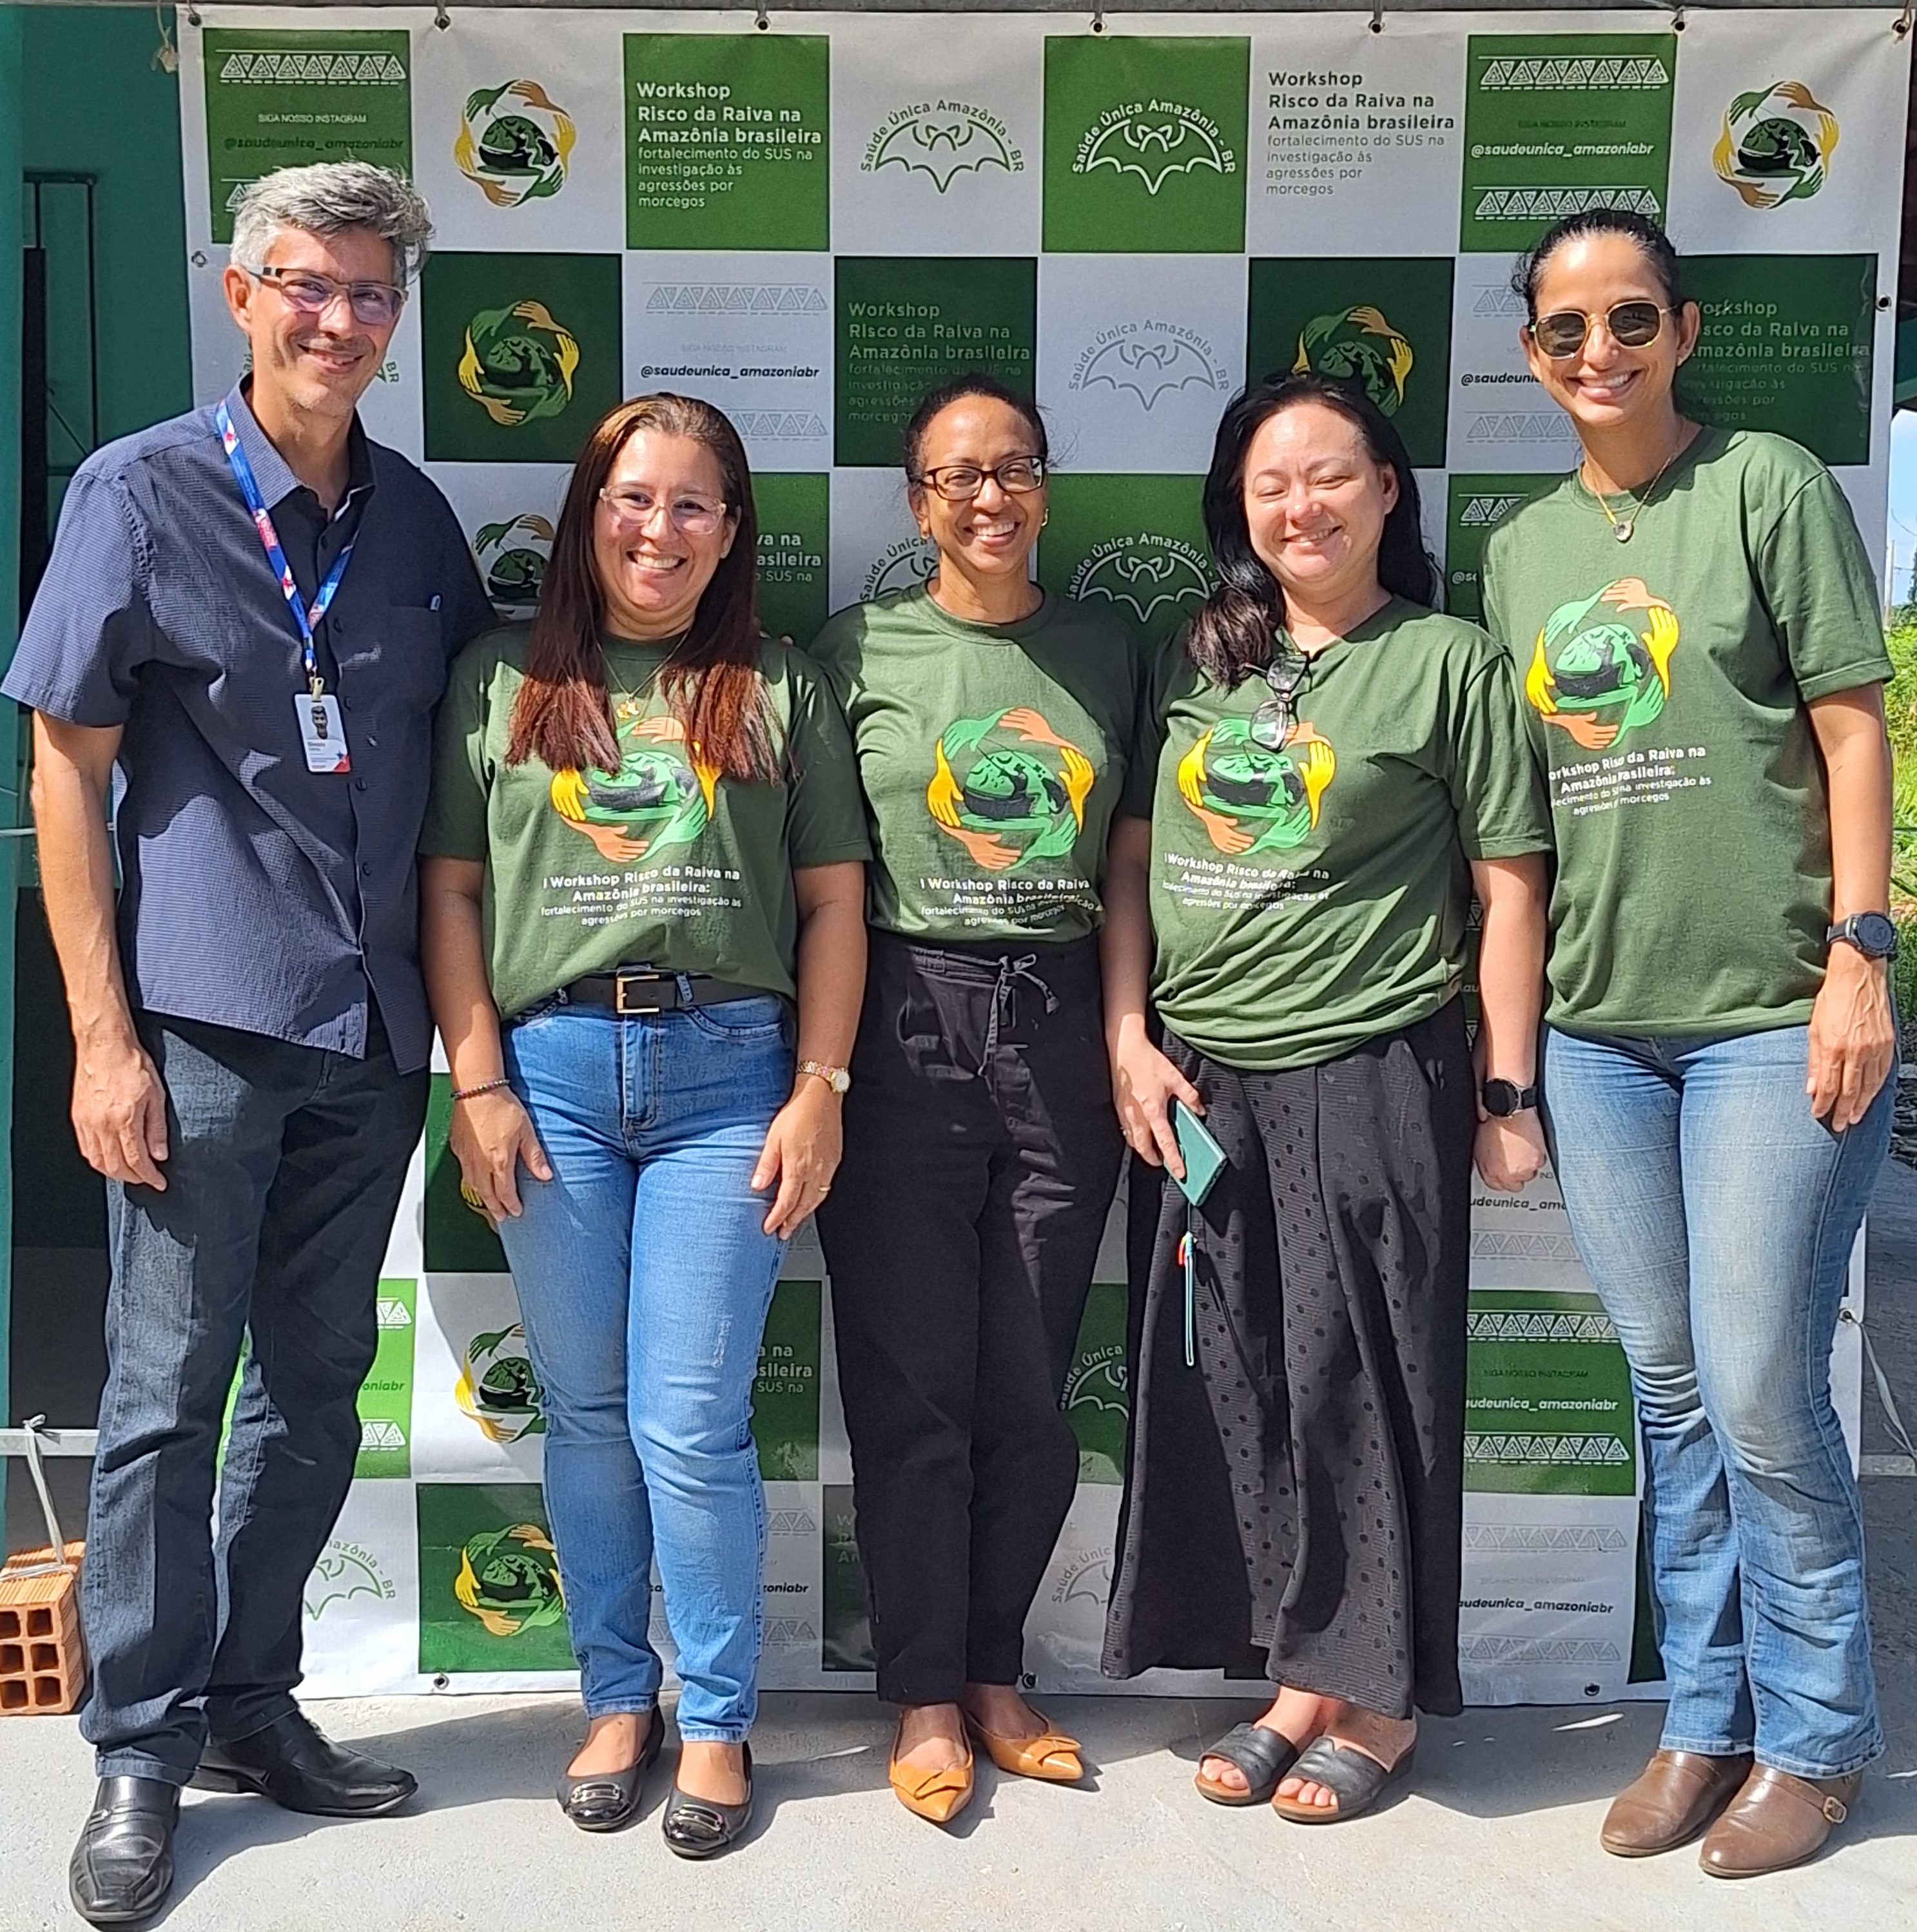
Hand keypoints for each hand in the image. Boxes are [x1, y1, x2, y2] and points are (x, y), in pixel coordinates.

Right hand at [72, 1031, 169, 1190]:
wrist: (104, 1045)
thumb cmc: (131, 1063)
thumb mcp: (156, 1095)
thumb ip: (157, 1128)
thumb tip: (159, 1154)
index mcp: (123, 1120)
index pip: (136, 1161)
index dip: (149, 1177)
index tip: (159, 1182)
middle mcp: (101, 1125)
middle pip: (115, 1167)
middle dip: (133, 1178)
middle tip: (147, 1179)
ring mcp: (86, 1122)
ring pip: (97, 1161)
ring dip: (114, 1173)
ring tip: (130, 1174)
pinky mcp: (77, 1117)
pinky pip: (86, 1148)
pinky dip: (98, 1160)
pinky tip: (109, 1159)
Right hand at [449, 1087, 551, 1220]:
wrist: (476, 1089)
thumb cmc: (500, 1106)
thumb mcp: (526, 1130)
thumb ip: (534, 1156)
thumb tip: (545, 1175)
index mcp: (499, 1161)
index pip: (505, 1192)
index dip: (511, 1205)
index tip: (516, 1212)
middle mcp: (480, 1163)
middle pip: (486, 1195)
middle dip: (495, 1208)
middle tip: (501, 1217)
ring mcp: (466, 1157)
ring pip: (472, 1186)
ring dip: (482, 1198)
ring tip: (489, 1204)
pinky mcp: (457, 1148)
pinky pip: (463, 1172)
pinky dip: (470, 1182)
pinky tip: (475, 1181)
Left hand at [753, 1077, 841, 1237]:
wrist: (821, 1096)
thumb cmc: (798, 1113)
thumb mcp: (773, 1137)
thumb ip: (766, 1164)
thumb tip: (757, 1186)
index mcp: (799, 1167)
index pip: (787, 1202)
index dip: (777, 1218)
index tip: (769, 1228)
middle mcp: (816, 1170)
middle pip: (804, 1205)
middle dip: (793, 1221)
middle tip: (783, 1233)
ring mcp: (828, 1166)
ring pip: (818, 1198)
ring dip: (805, 1212)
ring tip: (795, 1220)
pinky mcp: (835, 1159)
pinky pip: (826, 1186)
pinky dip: (817, 1198)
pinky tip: (811, 1197)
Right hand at [1110, 1016, 1201, 1179]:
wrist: (1123, 1049)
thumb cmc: (1147, 1061)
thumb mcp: (1175, 1076)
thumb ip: (1189, 1095)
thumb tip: (1199, 1110)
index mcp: (1154, 1110)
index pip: (1166, 1142)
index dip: (1173, 1160)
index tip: (1180, 1173)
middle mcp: (1138, 1116)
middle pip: (1144, 1149)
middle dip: (1154, 1160)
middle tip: (1164, 1164)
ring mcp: (1125, 1114)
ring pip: (1133, 1141)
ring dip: (1143, 1150)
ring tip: (1153, 1152)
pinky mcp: (1118, 1108)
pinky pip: (1126, 1130)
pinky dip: (1134, 1137)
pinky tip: (1141, 1134)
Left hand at [1474, 1112, 1546, 1193]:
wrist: (1506, 1110)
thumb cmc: (1492, 1123)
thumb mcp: (1481, 1147)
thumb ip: (1487, 1163)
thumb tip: (1492, 1167)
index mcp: (1489, 1173)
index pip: (1498, 1187)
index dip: (1504, 1178)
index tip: (1507, 1171)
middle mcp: (1506, 1176)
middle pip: (1516, 1185)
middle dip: (1517, 1173)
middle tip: (1517, 1158)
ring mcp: (1522, 1170)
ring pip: (1531, 1174)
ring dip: (1529, 1164)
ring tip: (1522, 1147)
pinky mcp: (1536, 1161)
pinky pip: (1540, 1163)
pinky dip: (1537, 1155)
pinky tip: (1530, 1142)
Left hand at [1808, 946, 1896, 1132]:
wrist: (1859, 977)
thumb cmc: (1832, 999)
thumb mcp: (1813, 1028)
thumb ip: (1813, 1060)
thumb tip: (1810, 1087)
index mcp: (1833, 1047)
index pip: (1827, 1086)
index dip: (1823, 1104)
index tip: (1818, 1115)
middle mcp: (1856, 1051)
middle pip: (1850, 1091)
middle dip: (1842, 1111)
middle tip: (1838, 1126)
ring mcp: (1875, 1048)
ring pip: (1869, 1085)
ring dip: (1861, 1104)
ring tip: (1854, 1118)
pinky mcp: (1888, 1043)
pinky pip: (1883, 1073)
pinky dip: (1877, 1088)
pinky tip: (1871, 1096)